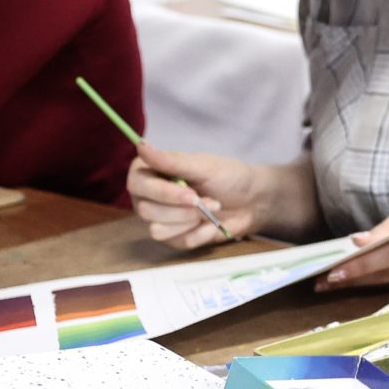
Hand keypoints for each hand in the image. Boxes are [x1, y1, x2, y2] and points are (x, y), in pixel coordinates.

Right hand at [128, 144, 270, 249]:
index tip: (192, 195)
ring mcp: (158, 218)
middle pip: (146, 210)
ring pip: (157, 230)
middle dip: (183, 209)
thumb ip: (171, 161)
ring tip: (211, 210)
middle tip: (210, 201)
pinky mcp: (172, 237)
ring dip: (190, 222)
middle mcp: (148, 196)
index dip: (163, 193)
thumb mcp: (203, 166)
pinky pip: (176, 242)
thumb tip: (140, 146)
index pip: (137, 184)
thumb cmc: (228, 177)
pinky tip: (211, 225)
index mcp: (151, 172)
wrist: (251, 201)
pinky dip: (199, 234)